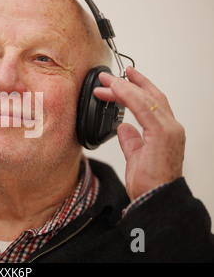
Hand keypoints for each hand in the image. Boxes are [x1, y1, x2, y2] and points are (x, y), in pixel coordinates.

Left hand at [94, 67, 184, 200]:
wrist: (155, 199)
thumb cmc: (149, 184)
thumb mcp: (135, 157)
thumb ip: (130, 141)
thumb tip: (123, 128)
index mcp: (165, 132)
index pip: (151, 103)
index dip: (137, 88)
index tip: (121, 79)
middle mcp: (171, 127)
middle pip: (149, 96)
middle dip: (127, 83)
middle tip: (107, 77)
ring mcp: (169, 129)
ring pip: (145, 98)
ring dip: (124, 87)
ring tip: (105, 82)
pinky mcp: (162, 133)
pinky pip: (143, 107)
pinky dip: (128, 96)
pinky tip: (115, 90)